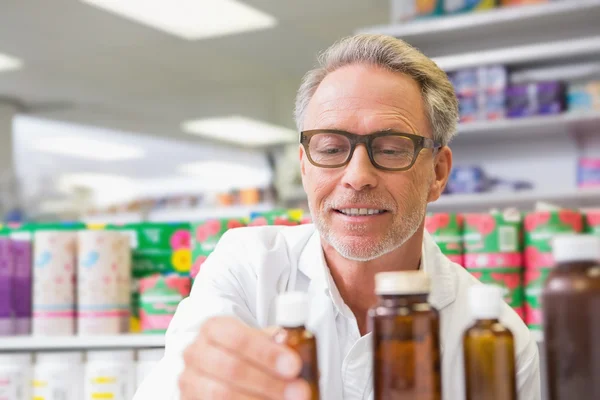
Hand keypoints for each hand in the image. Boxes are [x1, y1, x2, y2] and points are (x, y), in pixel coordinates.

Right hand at [179, 316, 311, 399]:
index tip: (293, 365)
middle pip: (231, 368)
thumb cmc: (243, 352)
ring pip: (222, 394)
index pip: (237, 338)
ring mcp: (190, 381)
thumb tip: (294, 345)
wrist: (221, 369)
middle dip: (268, 381)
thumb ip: (274, 342)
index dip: (266, 353)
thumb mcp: (258, 340)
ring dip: (259, 399)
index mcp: (213, 328)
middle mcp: (196, 353)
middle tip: (298, 390)